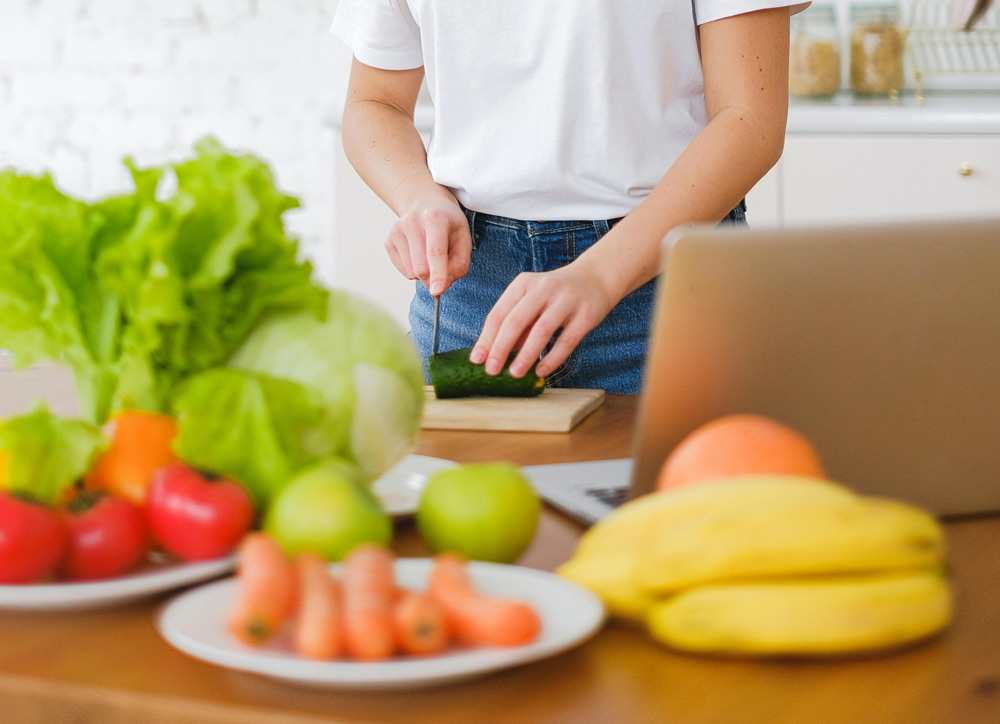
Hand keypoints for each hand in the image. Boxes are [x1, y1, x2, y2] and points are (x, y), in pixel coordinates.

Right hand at [385, 196, 471, 295]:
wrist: (426, 204)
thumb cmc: (449, 226)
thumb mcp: (464, 241)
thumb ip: (458, 266)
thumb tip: (439, 288)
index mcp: (435, 218)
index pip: (435, 252)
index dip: (437, 274)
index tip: (437, 292)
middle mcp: (412, 221)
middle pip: (421, 267)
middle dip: (433, 278)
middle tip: (443, 268)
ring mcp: (396, 230)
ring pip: (411, 272)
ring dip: (424, 272)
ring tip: (430, 253)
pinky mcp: (388, 240)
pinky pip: (403, 271)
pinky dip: (414, 270)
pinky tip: (419, 253)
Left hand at [470, 264, 614, 378]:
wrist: (597, 277)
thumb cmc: (557, 294)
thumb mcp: (533, 300)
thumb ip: (517, 324)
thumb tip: (495, 354)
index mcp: (524, 283)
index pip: (499, 313)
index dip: (486, 338)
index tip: (477, 360)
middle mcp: (543, 288)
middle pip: (516, 321)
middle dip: (500, 348)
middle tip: (491, 370)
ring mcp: (566, 300)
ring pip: (541, 331)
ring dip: (526, 355)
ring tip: (515, 374)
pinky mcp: (586, 315)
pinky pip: (566, 341)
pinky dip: (552, 358)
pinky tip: (541, 371)